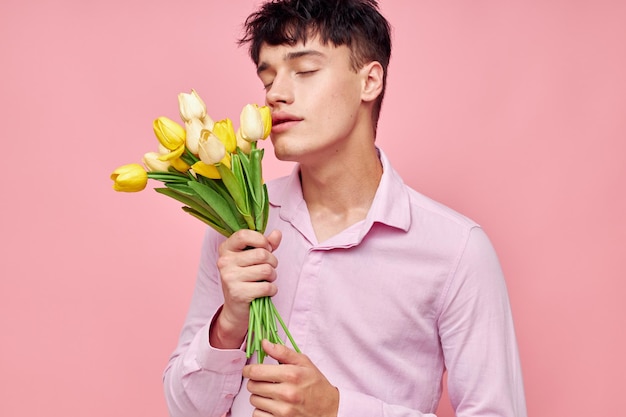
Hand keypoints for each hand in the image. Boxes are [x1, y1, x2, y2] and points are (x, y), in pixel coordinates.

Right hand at [210, 229, 281, 348]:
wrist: (236, 308)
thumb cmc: (247, 279)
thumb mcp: (254, 258)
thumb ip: (266, 244)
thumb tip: (277, 233)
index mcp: (226, 249)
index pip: (244, 235)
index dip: (261, 240)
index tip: (265, 248)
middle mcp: (224, 262)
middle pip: (261, 254)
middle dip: (272, 262)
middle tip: (268, 269)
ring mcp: (230, 278)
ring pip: (266, 270)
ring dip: (272, 276)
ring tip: (266, 280)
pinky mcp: (238, 293)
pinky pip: (267, 287)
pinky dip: (272, 290)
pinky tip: (265, 292)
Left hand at [243, 340, 339, 416]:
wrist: (329, 409)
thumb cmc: (316, 385)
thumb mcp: (304, 363)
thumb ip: (283, 352)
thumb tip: (264, 343)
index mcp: (291, 375)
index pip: (256, 372)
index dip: (248, 370)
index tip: (249, 370)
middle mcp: (287, 393)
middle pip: (252, 386)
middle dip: (255, 382)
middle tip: (265, 381)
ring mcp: (284, 410)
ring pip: (253, 400)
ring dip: (259, 396)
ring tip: (271, 393)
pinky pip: (257, 415)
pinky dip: (262, 410)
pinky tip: (272, 405)